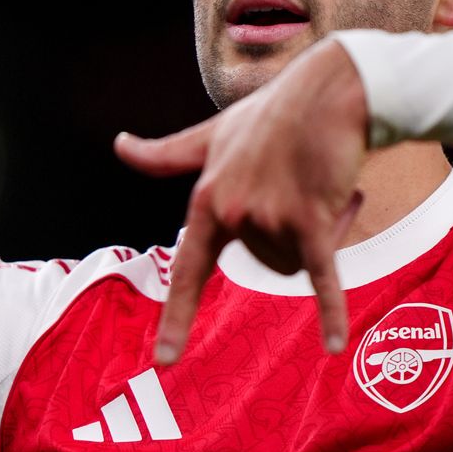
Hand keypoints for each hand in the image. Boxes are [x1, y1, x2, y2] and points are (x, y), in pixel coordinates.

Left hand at [115, 38, 368, 364]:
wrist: (329, 90)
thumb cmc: (273, 113)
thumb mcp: (211, 134)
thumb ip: (167, 154)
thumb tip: (118, 146)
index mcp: (207, 199)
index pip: (188, 269)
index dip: (177, 318)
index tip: (164, 361)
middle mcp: (232, 212)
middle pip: (267, 264)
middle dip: (294, 236)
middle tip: (311, 190)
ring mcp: (269, 216)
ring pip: (298, 264)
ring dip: (324, 234)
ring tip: (331, 189)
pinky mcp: (311, 218)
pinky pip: (321, 275)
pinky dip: (331, 310)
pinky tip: (334, 348)